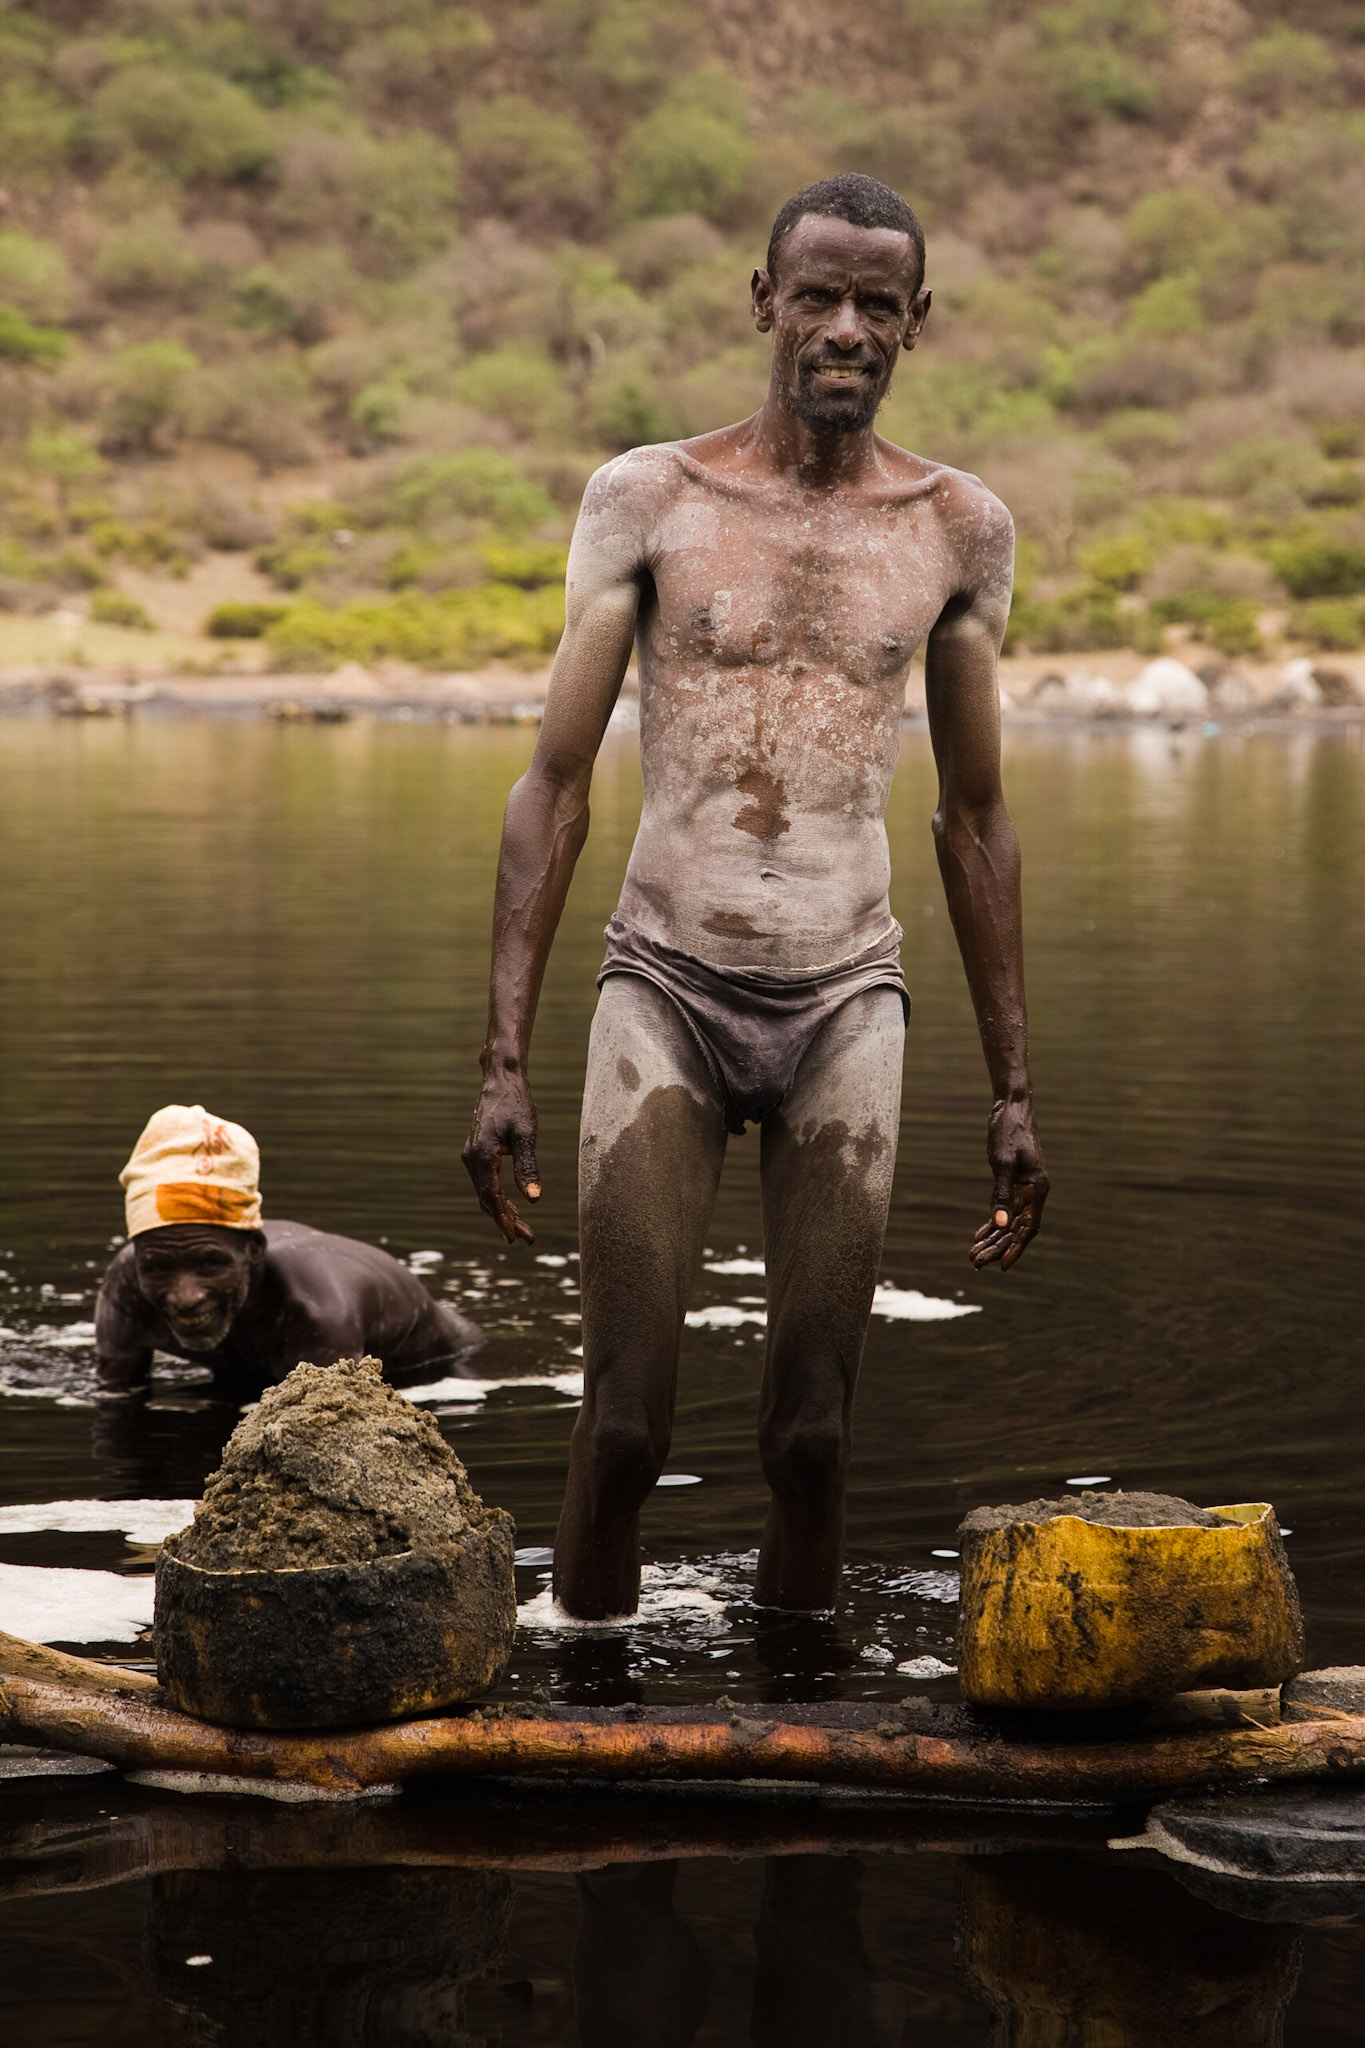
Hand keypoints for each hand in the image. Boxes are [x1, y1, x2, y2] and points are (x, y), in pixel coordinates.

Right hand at [462, 1069, 540, 1245]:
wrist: (500, 1080)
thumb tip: (534, 1198)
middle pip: (487, 1199)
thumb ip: (528, 1167)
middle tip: (528, 1238)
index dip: (503, 1220)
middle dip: (506, 1220)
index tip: (515, 1238)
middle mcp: (471, 1159)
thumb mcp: (527, 1135)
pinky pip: (486, 1182)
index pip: (492, 1197)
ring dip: (503, 1211)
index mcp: (482, 1156)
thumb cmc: (517, 1104)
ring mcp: (472, 1156)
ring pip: (486, 1192)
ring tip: (523, 1229)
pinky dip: (498, 1196)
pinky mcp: (476, 1153)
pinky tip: (513, 1206)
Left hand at [971, 1095, 1047, 1270]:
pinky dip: (991, 1223)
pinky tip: (979, 1236)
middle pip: (1016, 1229)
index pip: (1028, 1228)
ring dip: (993, 1239)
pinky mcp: (1013, 1183)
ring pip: (1008, 1222)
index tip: (1003, 1267)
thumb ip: (1002, 1194)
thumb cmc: (1008, 1132)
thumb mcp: (1002, 1163)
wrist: (1010, 1109)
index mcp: (1038, 1189)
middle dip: (997, 1248)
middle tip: (976, 1263)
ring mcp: (1024, 1189)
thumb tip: (1000, 1225)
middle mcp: (1034, 1193)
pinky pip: (1003, 1210)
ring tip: (974, 1256)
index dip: (1016, 1249)